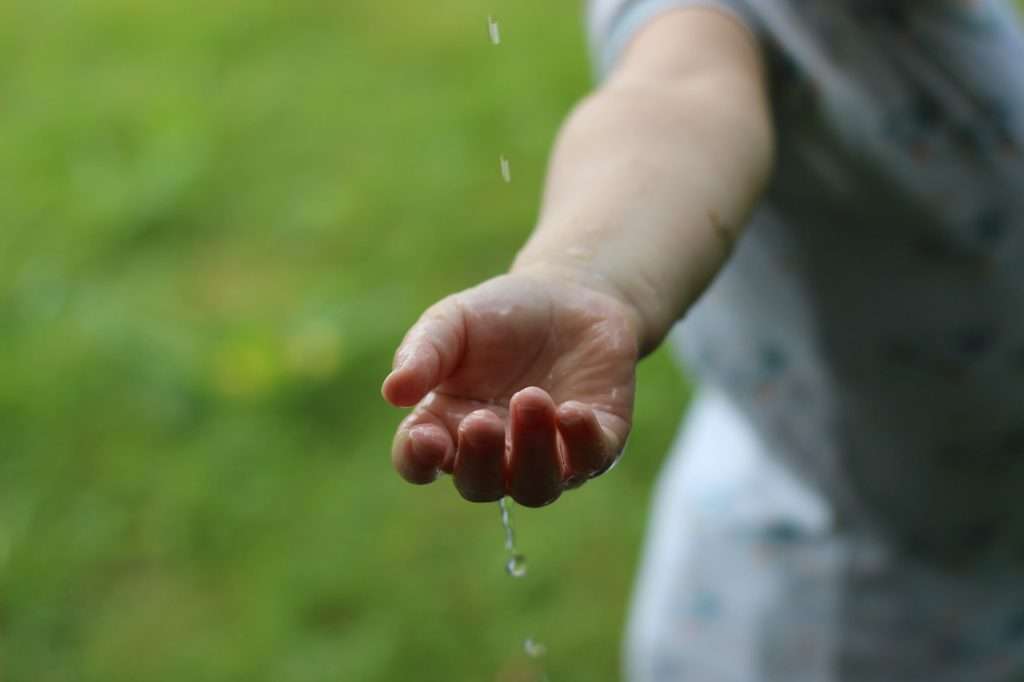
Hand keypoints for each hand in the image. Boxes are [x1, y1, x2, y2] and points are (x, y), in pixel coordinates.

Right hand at [381, 272, 638, 506]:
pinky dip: (581, 443)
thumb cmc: (500, 315)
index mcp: (445, 426)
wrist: (571, 295)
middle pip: (479, 485)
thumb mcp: (453, 321)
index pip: (419, 462)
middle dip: (480, 460)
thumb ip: (423, 353)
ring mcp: (547, 457)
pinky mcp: (596, 445)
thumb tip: (393, 392)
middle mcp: (494, 453)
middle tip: (481, 421)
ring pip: (535, 486)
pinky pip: (589, 460)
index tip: (424, 437)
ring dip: (532, 452)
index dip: (418, 458)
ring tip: (532, 399)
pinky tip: (572, 412)